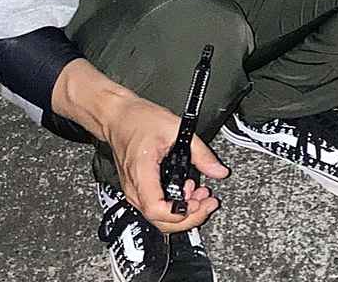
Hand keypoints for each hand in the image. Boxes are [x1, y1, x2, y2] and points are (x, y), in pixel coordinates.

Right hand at [104, 94, 229, 233]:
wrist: (119, 117)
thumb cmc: (139, 120)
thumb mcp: (177, 129)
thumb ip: (201, 153)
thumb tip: (219, 171)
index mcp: (142, 173)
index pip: (156, 209)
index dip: (179, 213)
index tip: (196, 203)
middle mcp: (134, 188)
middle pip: (159, 220)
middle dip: (188, 217)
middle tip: (207, 203)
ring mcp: (134, 191)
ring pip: (158, 217)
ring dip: (182, 211)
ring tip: (200, 195)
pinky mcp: (137, 189)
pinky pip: (155, 206)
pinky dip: (173, 204)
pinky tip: (186, 190)